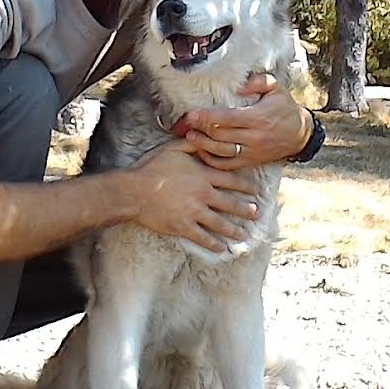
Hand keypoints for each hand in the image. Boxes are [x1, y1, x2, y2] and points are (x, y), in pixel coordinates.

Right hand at [128, 142, 260, 252]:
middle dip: (246, 210)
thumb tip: (206, 140)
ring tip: (244, 234)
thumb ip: (193, 145)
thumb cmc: (151, 168)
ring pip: (220, 223)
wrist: (134, 191)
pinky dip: (214, 244)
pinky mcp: (183, 227)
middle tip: (256, 213)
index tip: (256, 190)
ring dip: (234, 230)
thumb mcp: (173, 149)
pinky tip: (222, 248)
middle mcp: (203, 194)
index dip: (246, 186)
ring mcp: (194, 212)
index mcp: (203, 175)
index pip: (232, 180)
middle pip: (231, 204)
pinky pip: (203, 237)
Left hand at [180, 73, 312, 169]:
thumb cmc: (284, 108)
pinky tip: (201, 151)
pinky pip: (227, 164)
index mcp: (259, 118)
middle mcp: (254, 137)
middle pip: (221, 135)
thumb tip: (241, 84)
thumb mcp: (277, 89)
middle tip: (185, 123)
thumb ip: (259, 81)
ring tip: (189, 136)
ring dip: (203, 145)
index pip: (228, 119)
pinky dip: (212, 160)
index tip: (192, 114)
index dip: (207, 117)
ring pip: (221, 152)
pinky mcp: (250, 162)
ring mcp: (251, 152)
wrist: (300, 135)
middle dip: (200, 129)